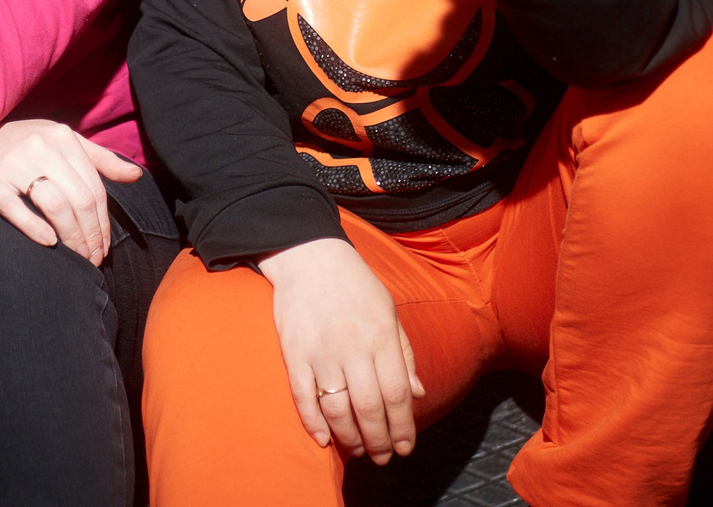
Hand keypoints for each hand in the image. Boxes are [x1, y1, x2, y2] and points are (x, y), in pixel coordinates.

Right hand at [0, 120, 144, 264]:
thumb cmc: (19, 147)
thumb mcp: (60, 143)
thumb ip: (98, 159)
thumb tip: (136, 175)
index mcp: (62, 136)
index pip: (95, 188)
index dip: (103, 223)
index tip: (103, 248)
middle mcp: (40, 145)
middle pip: (80, 200)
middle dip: (91, 236)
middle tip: (92, 260)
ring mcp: (12, 162)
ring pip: (55, 205)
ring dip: (71, 238)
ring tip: (77, 259)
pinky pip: (15, 208)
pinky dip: (35, 228)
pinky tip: (49, 244)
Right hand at [259, 238, 424, 464]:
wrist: (309, 256)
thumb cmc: (355, 285)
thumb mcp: (389, 311)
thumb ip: (404, 353)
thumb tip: (417, 394)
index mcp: (381, 336)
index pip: (398, 394)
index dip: (403, 427)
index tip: (406, 446)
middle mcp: (353, 346)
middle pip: (370, 408)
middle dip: (379, 440)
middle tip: (382, 456)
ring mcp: (321, 351)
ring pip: (338, 408)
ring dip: (350, 437)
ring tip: (359, 449)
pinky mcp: (294, 352)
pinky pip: (303, 397)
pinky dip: (313, 423)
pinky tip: (325, 439)